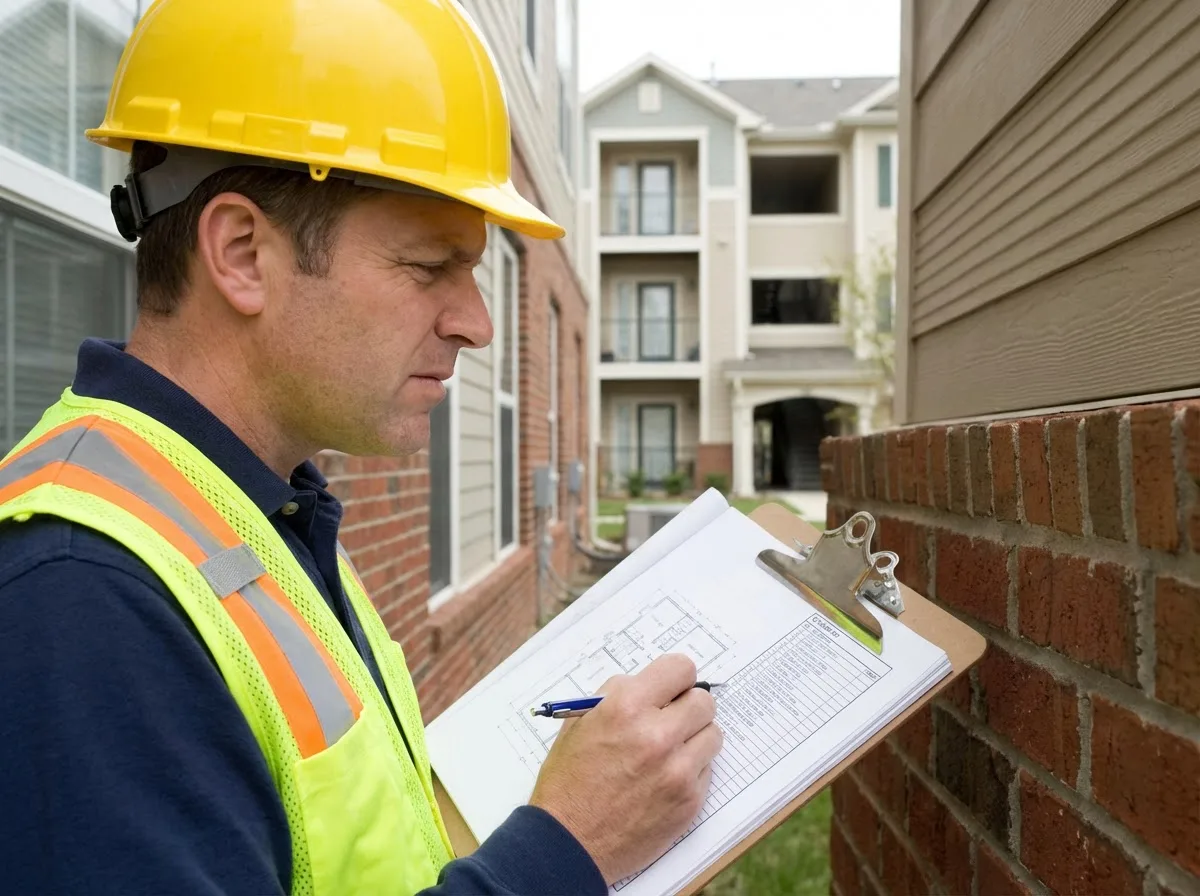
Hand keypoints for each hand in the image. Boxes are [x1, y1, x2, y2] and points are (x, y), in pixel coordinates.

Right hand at [529, 653, 723, 883]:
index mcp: (626, 708)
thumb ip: (617, 695)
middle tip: (671, 720)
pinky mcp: (689, 800)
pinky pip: (707, 769)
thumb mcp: (579, 723)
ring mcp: (677, 770)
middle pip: (704, 701)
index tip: (672, 687)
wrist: (568, 844)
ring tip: (670, 751)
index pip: (681, 669)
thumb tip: (650, 684)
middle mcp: (657, 735)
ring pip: (712, 734)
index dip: (676, 677)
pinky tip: (665, 779)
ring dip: (695, 738)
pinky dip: (691, 769)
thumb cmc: (569, 782)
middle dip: (688, 706)